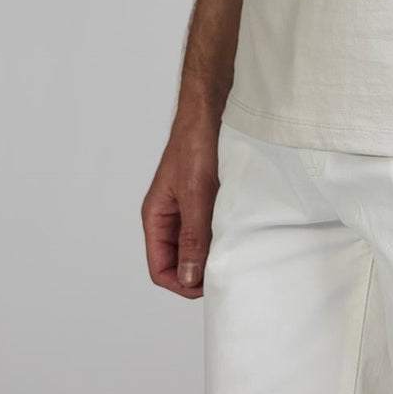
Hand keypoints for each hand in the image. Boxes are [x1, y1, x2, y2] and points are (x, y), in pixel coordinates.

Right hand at [141, 110, 220, 298]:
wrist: (211, 109)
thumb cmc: (196, 143)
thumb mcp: (194, 193)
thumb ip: (192, 235)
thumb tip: (188, 278)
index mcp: (156, 217)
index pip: (160, 269)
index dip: (181, 284)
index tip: (208, 283)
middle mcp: (169, 217)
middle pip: (178, 263)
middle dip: (198, 271)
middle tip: (225, 269)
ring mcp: (188, 209)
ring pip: (195, 247)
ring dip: (211, 252)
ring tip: (232, 247)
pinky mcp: (206, 200)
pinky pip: (210, 229)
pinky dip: (221, 235)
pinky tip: (236, 230)